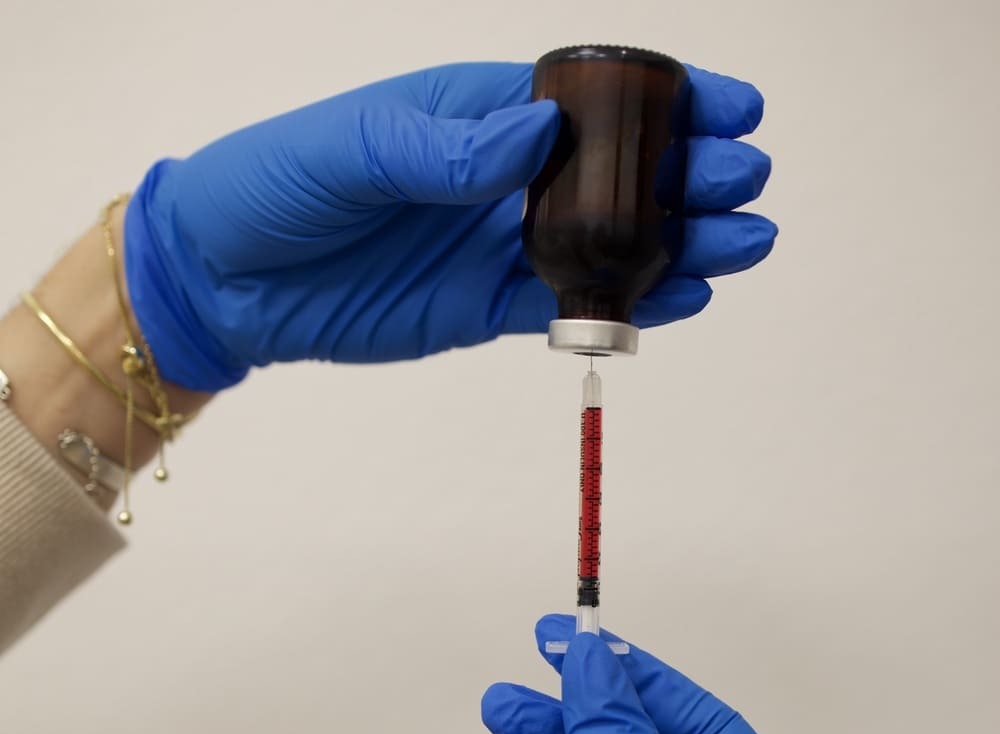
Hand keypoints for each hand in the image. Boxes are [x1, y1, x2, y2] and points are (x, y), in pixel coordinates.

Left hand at [124, 62, 775, 390]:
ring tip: (741, 246)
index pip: (589, 101)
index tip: (729, 105)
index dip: (664, 102)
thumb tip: (534, 136)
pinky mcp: (486, 308)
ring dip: (677, 246)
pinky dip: (623, 306)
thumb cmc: (274, 186)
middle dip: (689, 176)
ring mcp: (498, 246)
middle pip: (617, 175)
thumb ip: (443, 147)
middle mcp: (502, 179)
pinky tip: (679, 300)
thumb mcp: (352, 148)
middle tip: (746, 184)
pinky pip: (567, 307)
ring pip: (607, 245)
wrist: (230, 283)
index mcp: (476, 115)